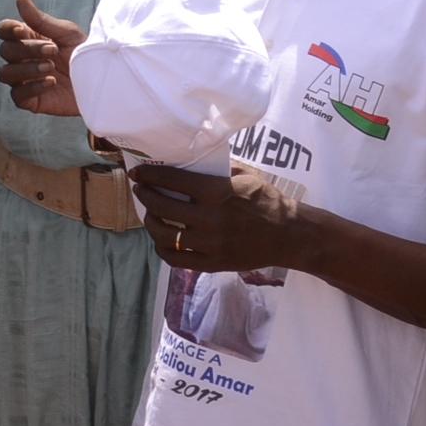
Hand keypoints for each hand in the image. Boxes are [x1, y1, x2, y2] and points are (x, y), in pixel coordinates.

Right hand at [0, 0, 83, 116]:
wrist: (101, 78)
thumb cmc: (82, 52)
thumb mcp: (65, 32)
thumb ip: (40, 19)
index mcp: (27, 39)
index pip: (3, 31)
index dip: (8, 30)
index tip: (23, 31)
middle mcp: (21, 59)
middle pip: (5, 51)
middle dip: (28, 49)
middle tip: (53, 50)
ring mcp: (24, 80)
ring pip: (5, 74)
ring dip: (26, 69)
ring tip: (50, 67)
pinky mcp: (31, 100)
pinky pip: (18, 95)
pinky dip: (32, 87)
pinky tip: (51, 82)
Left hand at [132, 163, 308, 273]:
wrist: (288, 235)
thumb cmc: (267, 201)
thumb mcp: (245, 176)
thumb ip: (218, 171)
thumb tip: (192, 161)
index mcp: (218, 192)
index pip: (172, 180)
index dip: (149, 175)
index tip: (138, 173)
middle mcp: (210, 218)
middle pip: (162, 206)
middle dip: (145, 196)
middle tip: (141, 190)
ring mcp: (210, 244)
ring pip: (165, 234)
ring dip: (150, 222)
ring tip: (150, 214)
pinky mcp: (212, 263)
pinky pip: (176, 259)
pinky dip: (162, 248)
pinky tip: (161, 240)